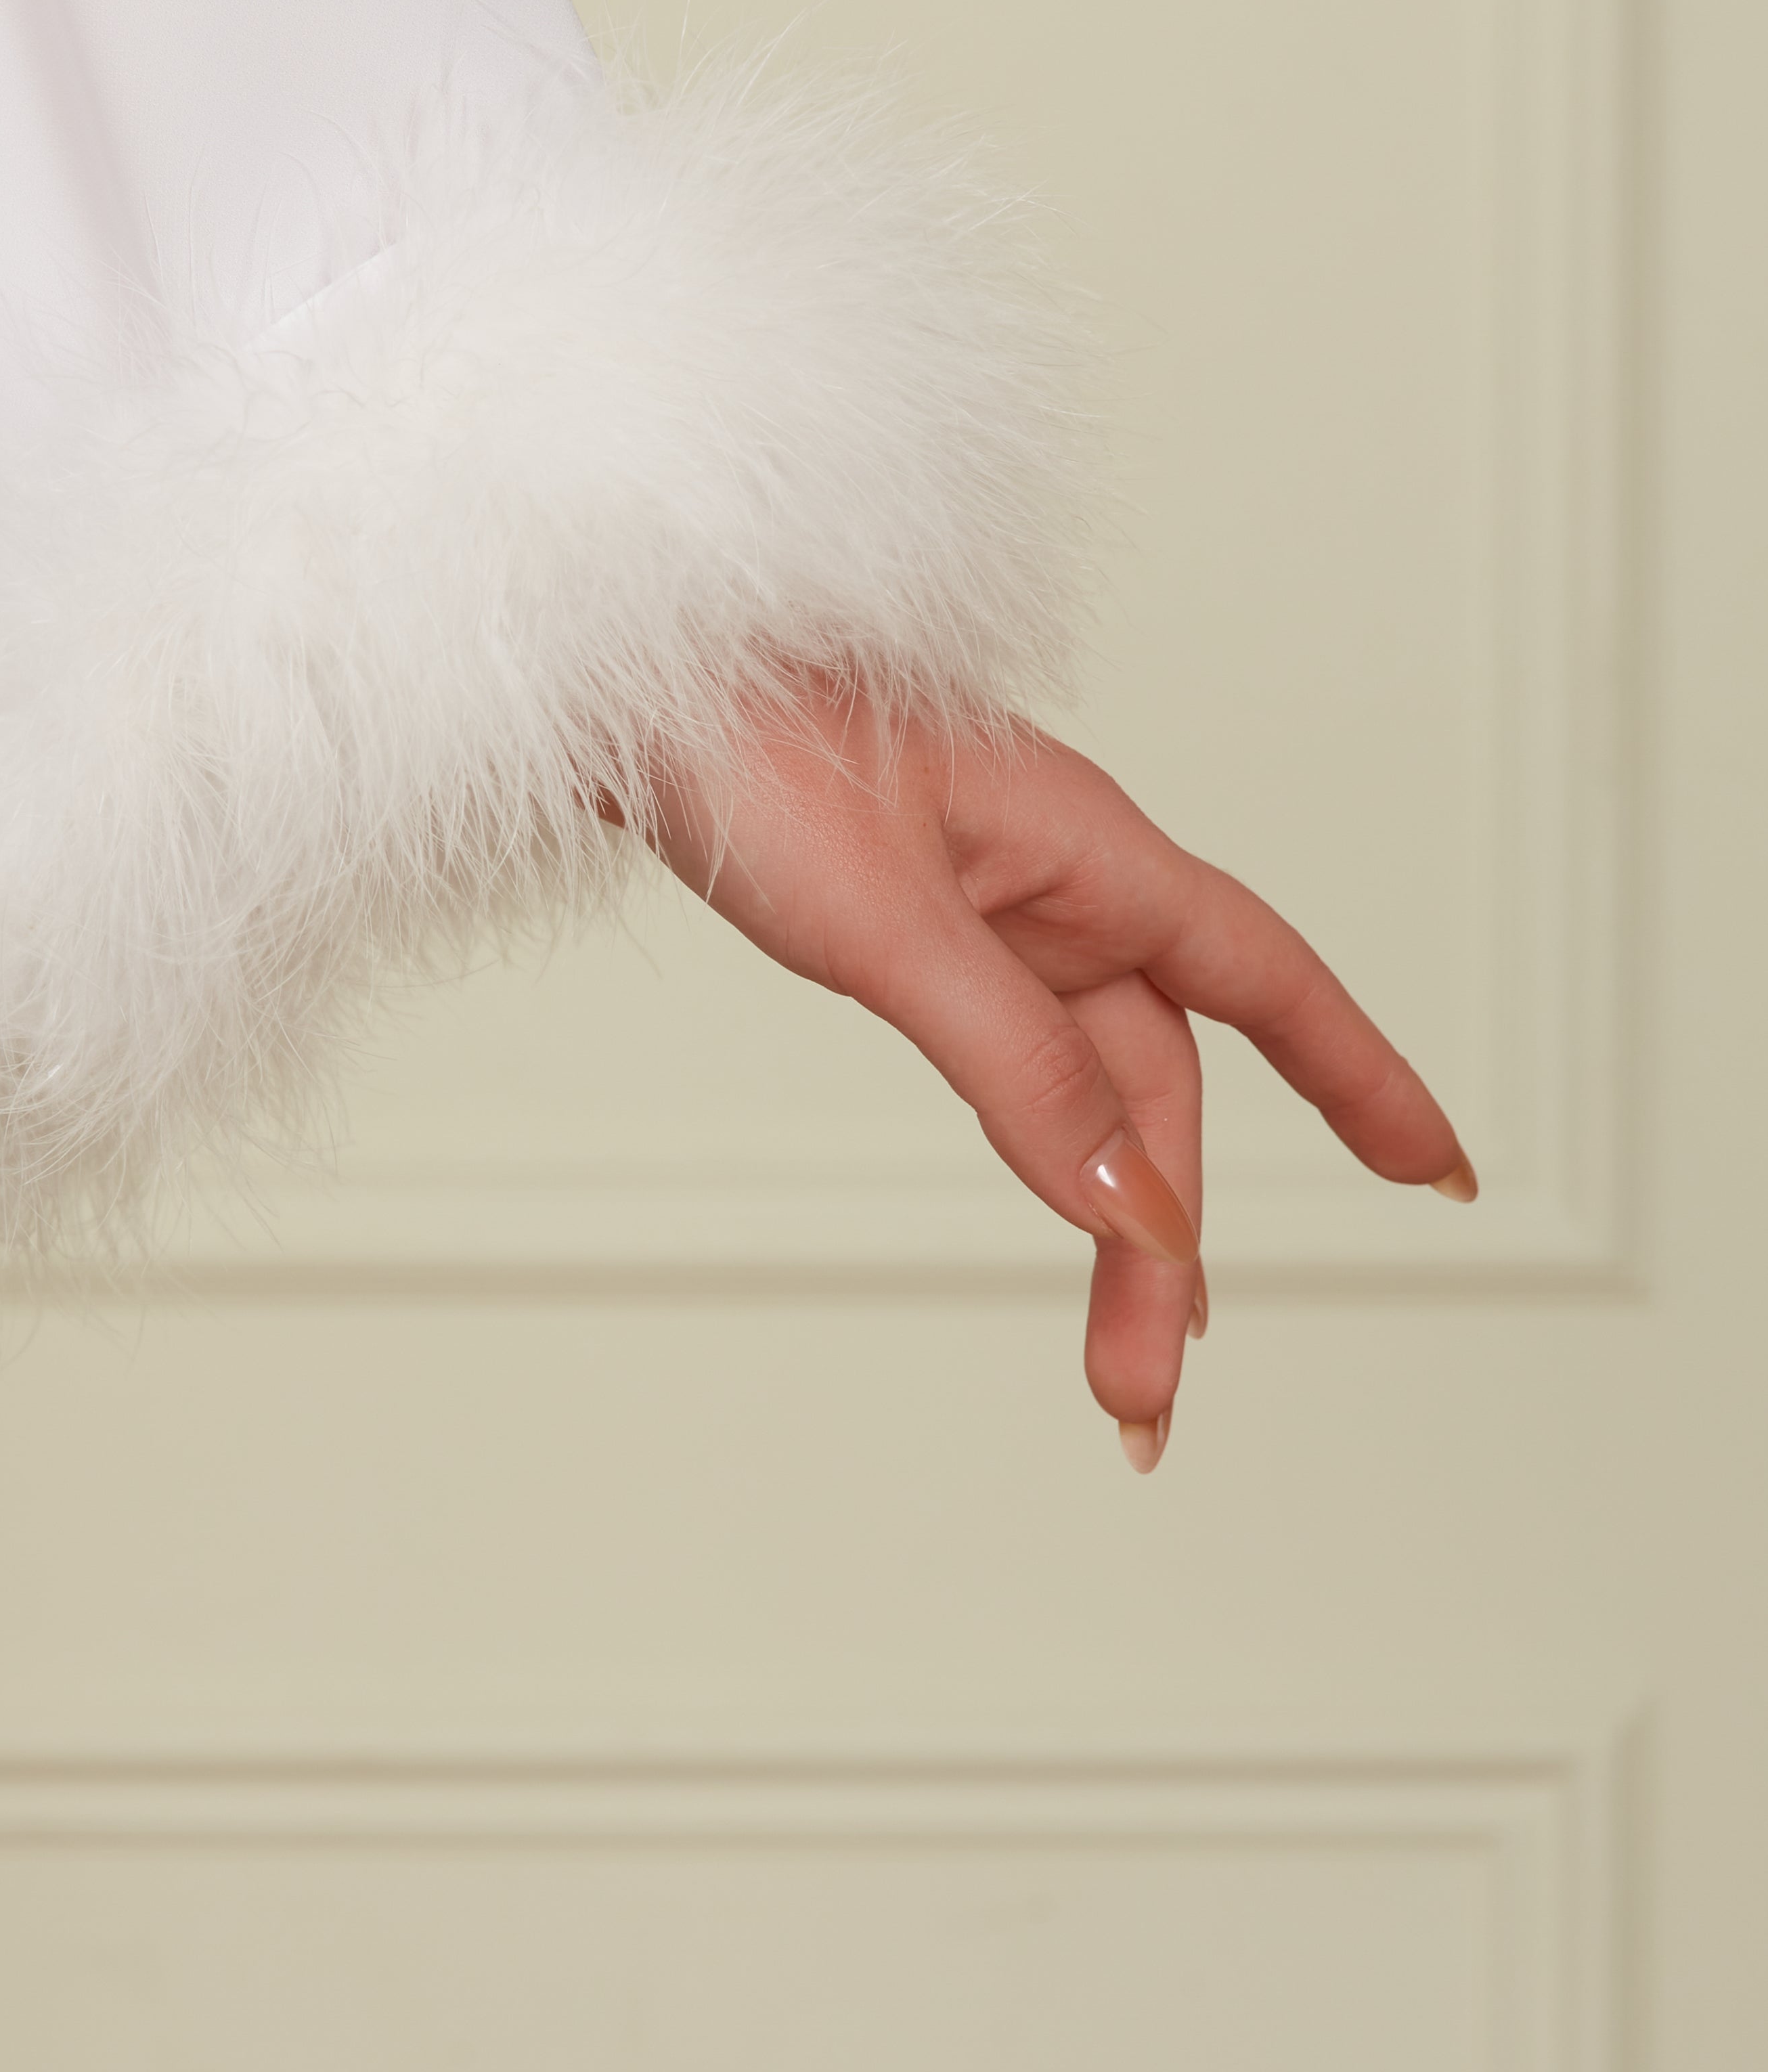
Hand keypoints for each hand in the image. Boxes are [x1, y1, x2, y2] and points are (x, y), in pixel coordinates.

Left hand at [648, 682, 1474, 1468]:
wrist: (630, 676)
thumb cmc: (750, 747)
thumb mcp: (888, 922)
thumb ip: (1017, 1063)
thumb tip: (1135, 1206)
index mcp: (1089, 854)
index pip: (1270, 982)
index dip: (1365, 1079)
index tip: (1441, 1175)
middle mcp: (1060, 877)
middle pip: (1163, 1080)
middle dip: (1172, 1240)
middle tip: (1144, 1395)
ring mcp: (989, 898)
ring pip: (1093, 1077)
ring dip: (1114, 1212)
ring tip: (1120, 1358)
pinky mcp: (917, 914)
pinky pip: (1024, 1047)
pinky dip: (1052, 1137)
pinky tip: (1057, 1188)